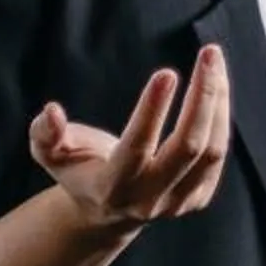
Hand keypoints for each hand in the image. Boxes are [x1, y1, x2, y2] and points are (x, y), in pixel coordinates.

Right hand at [30, 46, 228, 238]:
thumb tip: (52, 111)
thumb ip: (45, 135)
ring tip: (213, 59)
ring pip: (211, 149)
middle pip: (188, 148)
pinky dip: (219, 115)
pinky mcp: (198, 197)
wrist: (107, 212)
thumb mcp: (52, 155)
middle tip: (209, 53)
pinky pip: (217, 154)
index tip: (167, 72)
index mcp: (113, 187)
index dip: (153, 110)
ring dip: (217, 101)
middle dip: (203, 97)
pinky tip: (215, 85)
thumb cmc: (79, 170)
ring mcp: (177, 201)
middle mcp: (149, 198)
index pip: (137, 146)